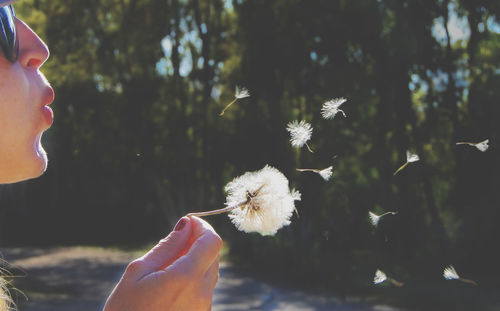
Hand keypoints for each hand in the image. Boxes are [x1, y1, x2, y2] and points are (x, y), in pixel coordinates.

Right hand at [103, 216, 221, 310]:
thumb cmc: (125, 310)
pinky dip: (195, 277)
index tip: (189, 222)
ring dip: (197, 259)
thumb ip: (167, 247)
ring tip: (169, 263)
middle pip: (214, 255)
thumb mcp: (139, 273)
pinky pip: (205, 289)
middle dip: (199, 241)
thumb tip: (186, 225)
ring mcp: (204, 307)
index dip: (203, 227)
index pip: (212, 242)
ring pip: (210, 272)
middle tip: (178, 238)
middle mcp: (202, 293)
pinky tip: (173, 282)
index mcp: (186, 278)